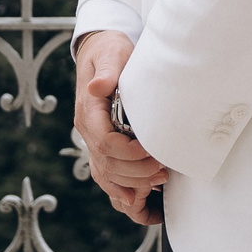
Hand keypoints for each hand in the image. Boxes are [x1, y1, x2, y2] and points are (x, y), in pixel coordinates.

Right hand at [72, 30, 167, 225]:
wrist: (101, 51)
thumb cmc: (110, 50)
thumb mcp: (111, 53)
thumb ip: (106, 70)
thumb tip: (98, 87)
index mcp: (88, 111)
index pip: (105, 142)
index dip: (129, 152)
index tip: (152, 150)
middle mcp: (87, 130)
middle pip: (107, 163)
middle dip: (136, 172)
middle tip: (163, 170)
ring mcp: (93, 139)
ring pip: (106, 174)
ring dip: (132, 184)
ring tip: (159, 181)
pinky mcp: (102, 145)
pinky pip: (107, 175)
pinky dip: (121, 190)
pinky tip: (139, 201)